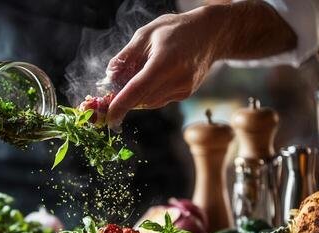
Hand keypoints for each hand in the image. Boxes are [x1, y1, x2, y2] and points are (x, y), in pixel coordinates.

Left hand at [105, 7, 218, 128]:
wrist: (210, 33)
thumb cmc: (175, 29)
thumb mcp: (146, 34)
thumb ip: (126, 56)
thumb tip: (110, 75)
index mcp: (164, 62)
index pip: (138, 90)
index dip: (121, 105)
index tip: (109, 116)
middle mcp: (177, 79)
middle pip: (142, 99)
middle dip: (125, 100)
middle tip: (112, 93)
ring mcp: (184, 88)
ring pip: (150, 102)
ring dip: (137, 96)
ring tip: (137, 76)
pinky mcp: (186, 93)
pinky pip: (160, 99)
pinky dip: (150, 93)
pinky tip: (154, 77)